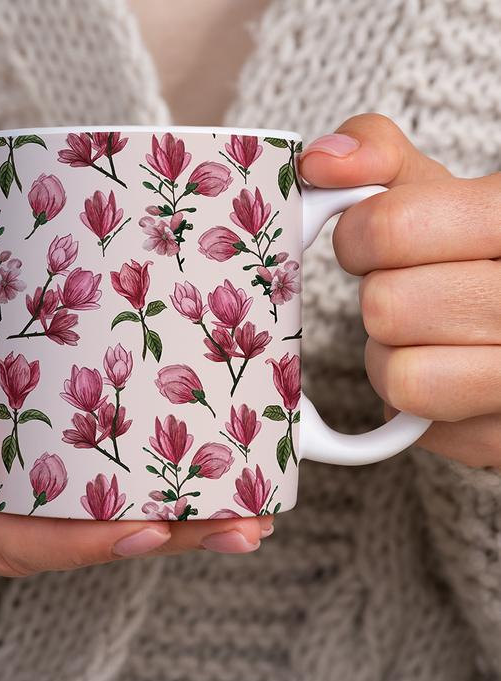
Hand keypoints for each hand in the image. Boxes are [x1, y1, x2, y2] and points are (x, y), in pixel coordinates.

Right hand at [0, 281, 271, 575]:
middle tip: (236, 526)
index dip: (82, 543)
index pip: (9, 541)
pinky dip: (145, 499)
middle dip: (153, 539)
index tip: (150, 530)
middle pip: (65, 545)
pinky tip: (202, 492)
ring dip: (167, 526)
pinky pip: (87, 502)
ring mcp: (3, 503)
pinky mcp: (31, 482)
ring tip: (243, 516)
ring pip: (86, 530)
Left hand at [299, 114, 500, 467]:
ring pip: (401, 376)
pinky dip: (413, 399)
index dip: (358, 238)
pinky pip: (418, 422)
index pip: (390, 228)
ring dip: (391, 355)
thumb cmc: (463, 248)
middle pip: (388, 307)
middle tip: (407, 292)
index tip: (369, 243)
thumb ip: (376, 156)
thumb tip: (318, 161)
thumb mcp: (432, 188)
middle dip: (380, 299)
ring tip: (425, 336)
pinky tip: (446, 373)